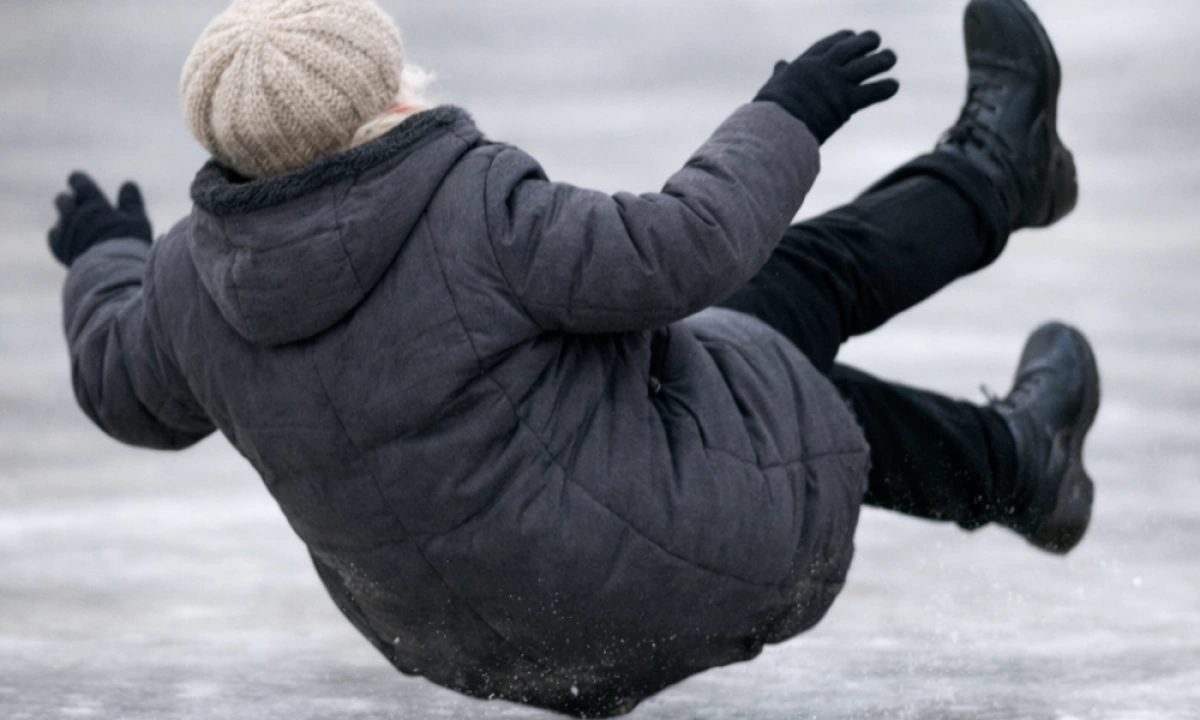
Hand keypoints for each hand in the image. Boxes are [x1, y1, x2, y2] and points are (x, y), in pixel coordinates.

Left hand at [49, 172, 152, 266]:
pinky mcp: (59, 248)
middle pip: (63, 200)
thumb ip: (131, 202)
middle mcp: (75, 215)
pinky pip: (54, 235)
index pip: (79, 182)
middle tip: (77, 203)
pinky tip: (71, 240)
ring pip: (60, 218)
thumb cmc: (128, 245)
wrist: (111, 273)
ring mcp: (65, 231)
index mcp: (93, 203)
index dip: (77, 180)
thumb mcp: (137, 221)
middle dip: (69, 200)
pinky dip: (61, 234)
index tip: (77, 180)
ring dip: (67, 217)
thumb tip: (128, 184)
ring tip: (78, 223)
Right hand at [754, 30, 898, 144]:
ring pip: (867, 66)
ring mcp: (836, 83)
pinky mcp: (846, 101)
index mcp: (805, 64)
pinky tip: (893, 86)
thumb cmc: (770, 111)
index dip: (843, 38)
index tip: (852, 35)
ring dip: (881, 60)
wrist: (777, 126)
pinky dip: (885, 88)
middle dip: (865, 42)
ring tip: (890, 57)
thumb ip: (781, 74)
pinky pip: (872, 92)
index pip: (829, 44)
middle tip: (875, 39)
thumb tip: (780, 63)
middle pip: (851, 48)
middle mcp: (824, 69)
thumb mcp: (774, 85)